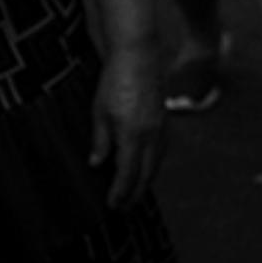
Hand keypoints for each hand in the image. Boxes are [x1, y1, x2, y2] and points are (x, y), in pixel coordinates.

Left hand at [89, 41, 163, 206]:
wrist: (139, 54)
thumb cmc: (116, 79)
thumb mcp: (99, 111)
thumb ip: (100, 140)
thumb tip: (98, 163)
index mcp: (133, 136)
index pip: (127, 174)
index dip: (120, 193)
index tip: (113, 206)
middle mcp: (152, 135)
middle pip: (146, 174)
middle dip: (136, 194)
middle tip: (125, 208)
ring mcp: (161, 127)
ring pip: (156, 162)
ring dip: (146, 180)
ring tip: (136, 191)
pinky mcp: (164, 118)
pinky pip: (161, 149)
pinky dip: (154, 163)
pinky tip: (148, 163)